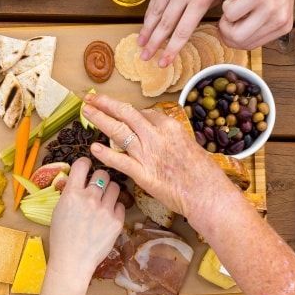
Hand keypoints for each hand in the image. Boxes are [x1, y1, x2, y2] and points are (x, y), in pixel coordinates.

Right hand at [48, 157, 125, 278]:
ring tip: (104, 200)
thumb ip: (69, 193)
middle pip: (102, 173)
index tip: (86, 168)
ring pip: (115, 187)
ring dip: (110, 191)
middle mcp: (89, 198)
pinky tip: (107, 216)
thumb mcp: (58, 210)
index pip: (82, 164)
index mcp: (72, 194)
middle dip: (100, 178)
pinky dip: (115, 208)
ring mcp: (105, 210)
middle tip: (97, 187)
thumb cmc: (62, 237)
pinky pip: (120, 205)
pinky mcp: (116, 221)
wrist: (73, 260)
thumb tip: (77, 180)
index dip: (85, 164)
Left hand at [82, 92, 235, 221]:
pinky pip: (119, 161)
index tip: (118, 111)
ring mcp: (147, 154)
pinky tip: (93, 148)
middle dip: (106, 104)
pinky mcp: (142, 174)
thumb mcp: (190, 147)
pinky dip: (105, 153)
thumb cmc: (204, 174)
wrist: (208, 194)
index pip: (143, 113)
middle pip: (126, 113)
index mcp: (169, 126)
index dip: (128, 112)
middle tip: (91, 99)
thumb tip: (163, 139)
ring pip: (118, 131)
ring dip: (100, 120)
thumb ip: (172, 140)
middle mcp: (156, 135)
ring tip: (86, 112)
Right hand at [137, 0, 239, 66]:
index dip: (172, 49)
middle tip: (145, 58)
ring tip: (140, 43)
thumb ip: (204, 8)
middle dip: (154, 44)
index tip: (164, 62)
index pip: (182, 31)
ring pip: (155, 12)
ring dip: (147, 30)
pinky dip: (150, 12)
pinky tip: (146, 21)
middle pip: (164, 25)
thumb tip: (192, 20)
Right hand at [219, 0, 294, 47]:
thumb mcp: (275, 4)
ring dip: (226, 19)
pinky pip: (229, 13)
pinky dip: (227, 4)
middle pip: (240, 43)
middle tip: (228, 15)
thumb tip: (238, 37)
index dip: (234, 37)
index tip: (230, 24)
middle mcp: (279, 20)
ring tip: (234, 3)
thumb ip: (263, 22)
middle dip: (226, 31)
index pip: (251, 46)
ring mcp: (269, 9)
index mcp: (284, 25)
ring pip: (234, 34)